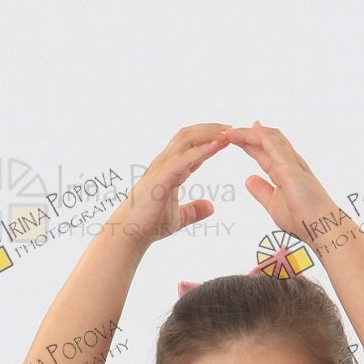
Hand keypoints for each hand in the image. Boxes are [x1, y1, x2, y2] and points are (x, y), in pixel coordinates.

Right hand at [118, 123, 231, 244]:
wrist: (130, 234)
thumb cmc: (149, 224)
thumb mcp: (179, 217)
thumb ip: (194, 210)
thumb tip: (211, 207)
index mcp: (170, 170)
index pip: (191, 146)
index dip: (209, 138)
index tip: (228, 137)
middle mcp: (165, 163)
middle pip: (189, 135)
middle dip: (211, 129)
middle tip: (233, 128)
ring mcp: (162, 167)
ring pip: (187, 140)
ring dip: (209, 134)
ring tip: (228, 132)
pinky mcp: (162, 176)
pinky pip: (185, 158)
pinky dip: (202, 150)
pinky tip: (217, 146)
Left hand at [222, 121, 335, 237]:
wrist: (319, 226)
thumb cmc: (302, 219)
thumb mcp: (273, 204)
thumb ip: (261, 191)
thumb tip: (248, 180)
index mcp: (283, 172)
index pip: (263, 151)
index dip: (248, 143)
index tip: (232, 138)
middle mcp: (288, 163)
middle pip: (265, 140)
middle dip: (246, 134)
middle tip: (228, 131)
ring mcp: (291, 163)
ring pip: (269, 138)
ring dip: (249, 132)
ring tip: (231, 130)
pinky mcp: (291, 166)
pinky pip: (275, 146)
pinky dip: (261, 136)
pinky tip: (251, 129)